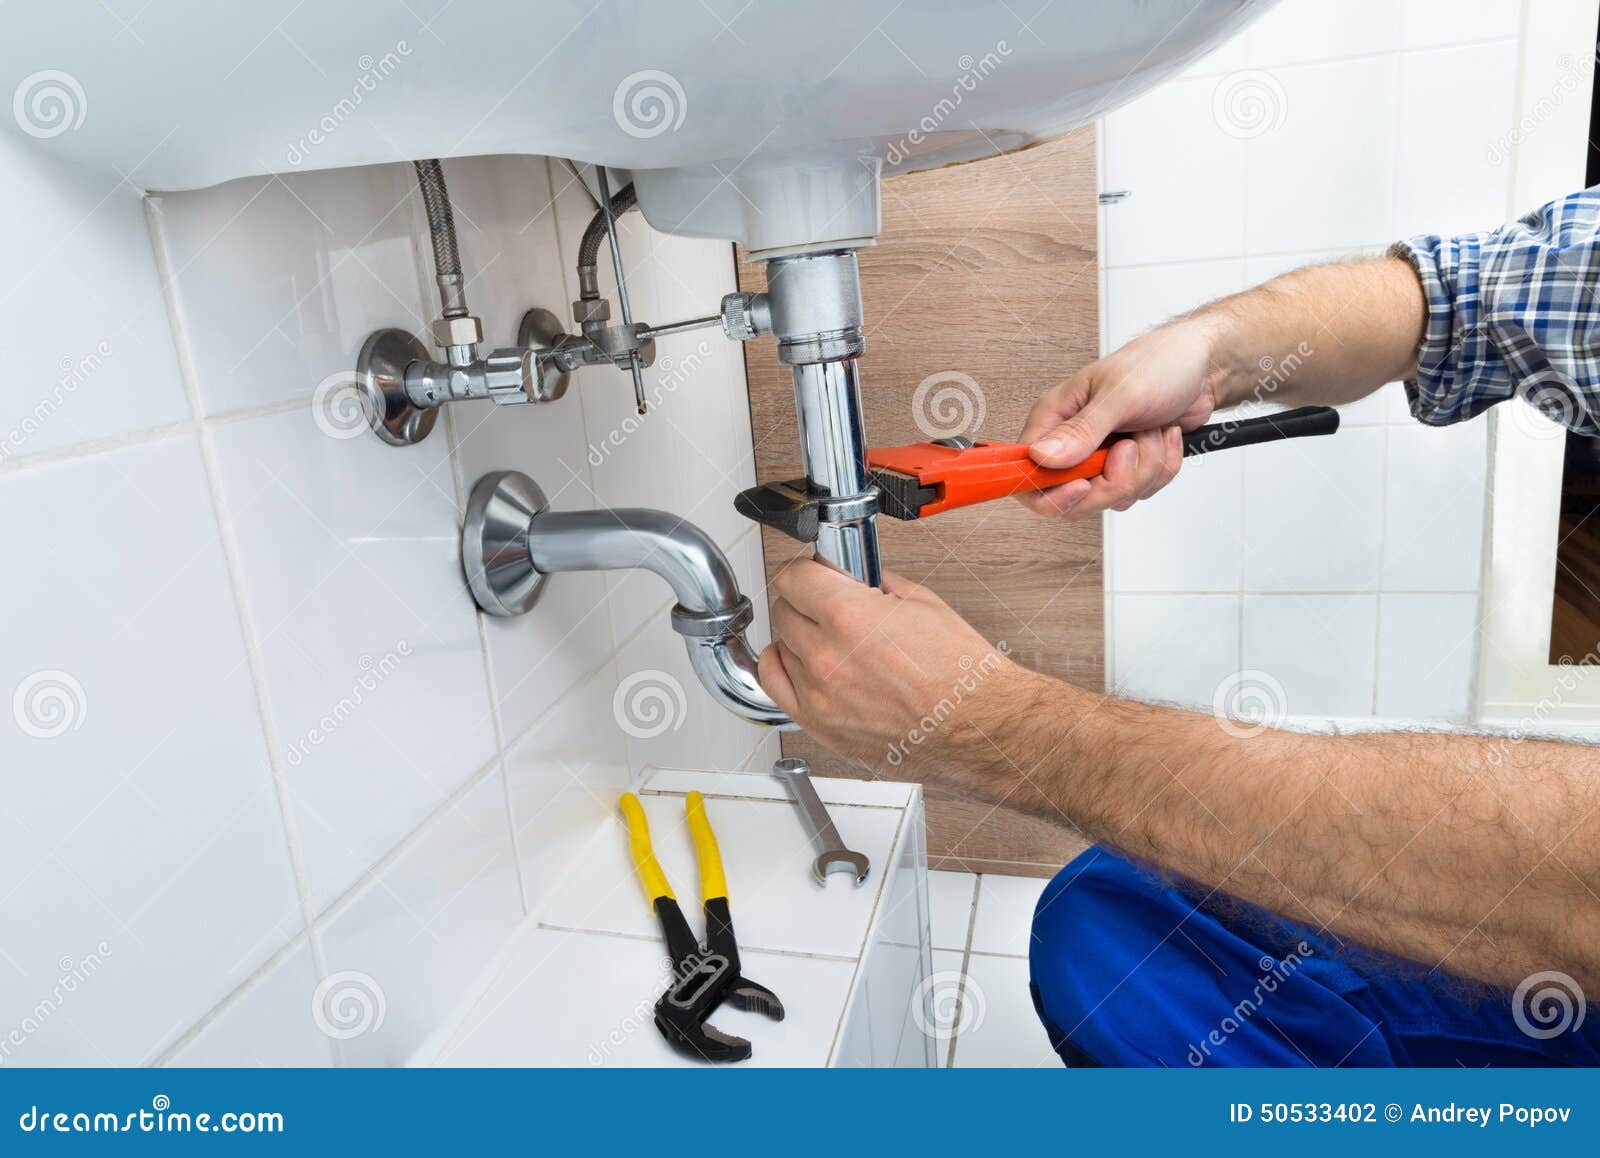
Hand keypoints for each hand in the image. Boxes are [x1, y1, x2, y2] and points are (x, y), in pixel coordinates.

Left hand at [757, 558, 1028, 770]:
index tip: (811, 572)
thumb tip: (854, 578)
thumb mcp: (923, 603)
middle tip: (826, 603)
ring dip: (799, 637)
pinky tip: (803, 663)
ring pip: (781, 647)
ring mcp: (819, 696)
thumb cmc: (961, 675)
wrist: (978, 728)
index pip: (792, 577)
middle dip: (804, 600)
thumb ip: (876, 584)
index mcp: (849, 617)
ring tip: (827, 638)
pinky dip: (786, 668)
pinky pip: (777, 686)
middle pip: (783, 611)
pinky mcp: (820, 726)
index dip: (803, 569)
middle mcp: (826, 657)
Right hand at [1018, 317, 1225, 518]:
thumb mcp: (1120, 394)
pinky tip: (1164, 437)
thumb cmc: (1159, 363)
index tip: (1082, 484)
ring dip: (1144, 468)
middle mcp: (1072, 442)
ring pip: (1112, 497)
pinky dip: (1161, 467)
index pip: (1027, 472)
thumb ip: (1081, 431)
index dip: (1050, 492)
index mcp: (1055, 418)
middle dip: (1113, 480)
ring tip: (1150, 430)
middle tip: (1129, 448)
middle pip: (1074, 498)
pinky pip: (1140, 491)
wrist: (1203, 365)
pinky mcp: (1128, 466)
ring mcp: (1101, 457)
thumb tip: (1041, 457)